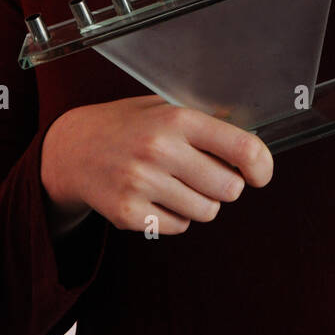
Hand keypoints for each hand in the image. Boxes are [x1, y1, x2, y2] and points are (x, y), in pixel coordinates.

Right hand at [40, 95, 273, 235]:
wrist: (72, 150)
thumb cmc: (128, 126)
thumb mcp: (164, 108)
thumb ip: (207, 121)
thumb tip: (255, 139)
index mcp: (177, 119)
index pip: (242, 147)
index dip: (262, 166)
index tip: (260, 175)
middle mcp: (160, 149)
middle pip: (229, 189)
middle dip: (225, 186)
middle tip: (205, 175)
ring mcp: (142, 183)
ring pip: (207, 211)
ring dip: (200, 202)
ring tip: (175, 183)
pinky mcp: (129, 213)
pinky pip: (180, 226)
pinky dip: (175, 216)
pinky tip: (156, 196)